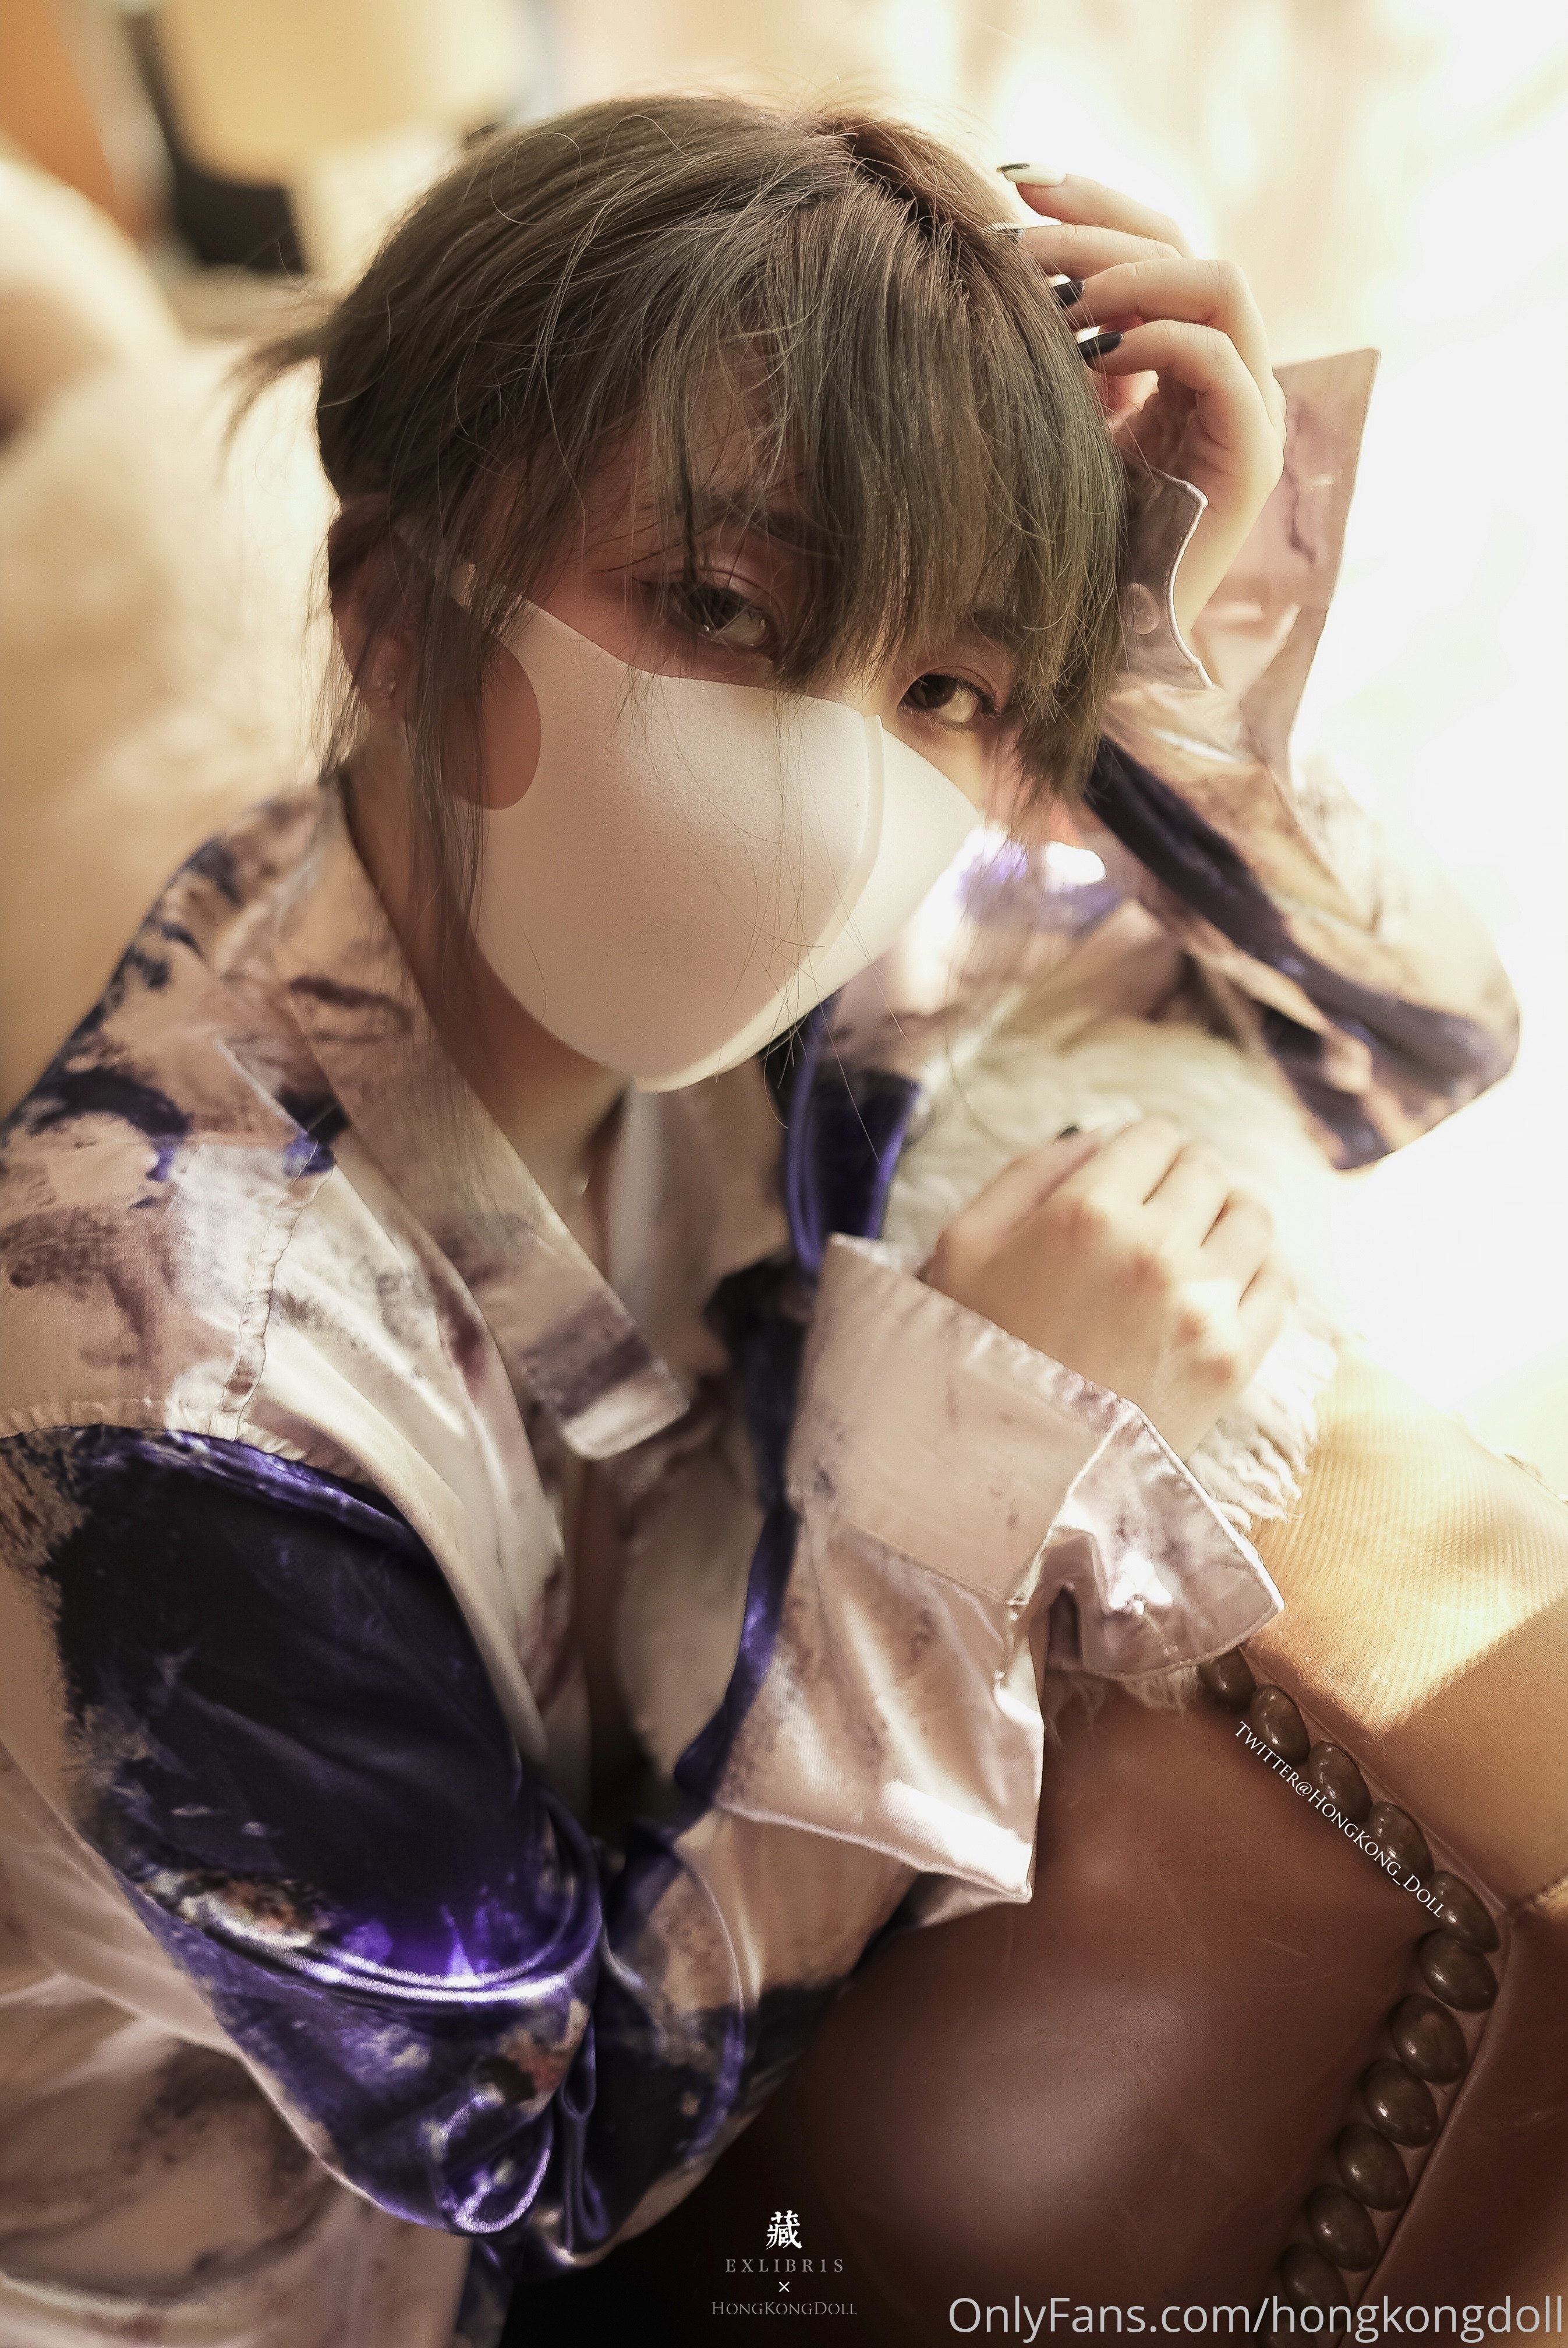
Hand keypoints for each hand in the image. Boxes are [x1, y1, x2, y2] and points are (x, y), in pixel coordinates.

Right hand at [922, 1116, 1294, 1458]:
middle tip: (1156, 1215)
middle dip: (1182, 1181)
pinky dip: (1257, 1274)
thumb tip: (1095, 1138)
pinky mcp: (1234, 1362)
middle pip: (1208, 1170)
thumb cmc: (972, 1359)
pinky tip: (1222, 1289)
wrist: (1003, 1477)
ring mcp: (1203, 1307)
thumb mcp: (961, 1248)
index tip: (1127, 1179)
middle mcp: (1155, 1249)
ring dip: (1226, 1220)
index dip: (1139, 1151)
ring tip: (1195, 1248)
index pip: (1154, 1136)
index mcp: (1085, 1213)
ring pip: (1253, 1217)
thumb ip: (1025, 1174)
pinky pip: (1280, 1284)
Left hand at [1004, 170, 1287, 639]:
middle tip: (1021, 233)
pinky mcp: (1251, 458)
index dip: (1090, 201)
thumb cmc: (1053, 535)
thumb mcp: (1044, 413)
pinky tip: (1098, 355)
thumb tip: (1008, 245)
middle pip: (1185, 246)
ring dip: (1133, 275)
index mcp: (1173, 357)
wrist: (1083, 642)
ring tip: (1061, 302)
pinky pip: (1225, 362)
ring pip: (1219, 284)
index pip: (1152, 242)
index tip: (1013, 184)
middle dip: (1099, 225)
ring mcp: (1245, 413)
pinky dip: (1163, 339)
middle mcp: (1221, 374)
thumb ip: (1049, 340)